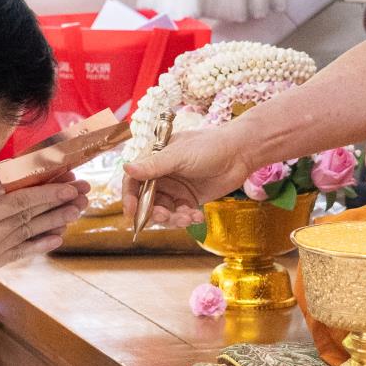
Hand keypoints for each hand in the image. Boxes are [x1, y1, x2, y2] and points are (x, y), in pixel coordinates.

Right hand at [0, 175, 89, 297]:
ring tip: (78, 210)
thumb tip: (4, 176)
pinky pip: (22, 252)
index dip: (50, 190)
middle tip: (83, 192)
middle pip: (33, 214)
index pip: (24, 198)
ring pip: (32, 232)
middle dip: (61, 202)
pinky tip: (56, 237)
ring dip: (57, 220)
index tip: (69, 182)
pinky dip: (40, 244)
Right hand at [122, 128, 252, 228]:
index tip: (132, 212)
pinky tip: (197, 216)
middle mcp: (161, 176)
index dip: (130, 197)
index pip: (133, 181)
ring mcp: (175, 189)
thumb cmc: (209, 146)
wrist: (240, 153)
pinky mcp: (189, 200)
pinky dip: (186, 219)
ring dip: (172, 219)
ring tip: (187, 218)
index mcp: (154, 160)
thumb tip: (126, 168)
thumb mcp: (179, 156)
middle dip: (154, 212)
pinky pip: (180, 215)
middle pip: (146, 201)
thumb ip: (154, 165)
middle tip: (166, 217)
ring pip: (163, 212)